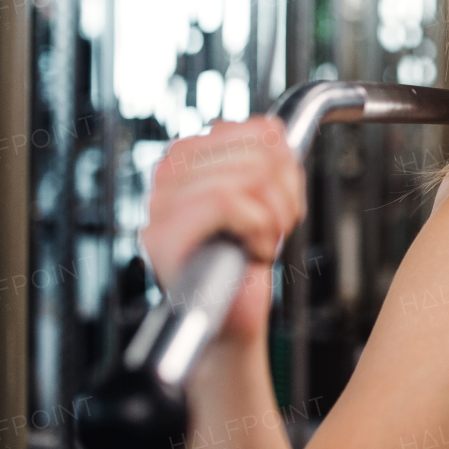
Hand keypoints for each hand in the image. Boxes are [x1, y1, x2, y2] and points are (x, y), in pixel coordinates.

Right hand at [139, 116, 305, 344]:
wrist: (231, 319)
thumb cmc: (244, 260)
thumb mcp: (265, 196)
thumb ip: (265, 156)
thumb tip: (272, 129)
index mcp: (189, 155)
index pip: (260, 131)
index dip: (289, 169)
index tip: (282, 202)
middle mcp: (166, 173)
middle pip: (260, 153)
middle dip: (286, 197)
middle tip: (274, 229)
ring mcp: (159, 205)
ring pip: (249, 176)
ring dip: (275, 219)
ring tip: (260, 242)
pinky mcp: (163, 237)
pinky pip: (227, 202)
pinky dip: (258, 232)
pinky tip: (250, 253)